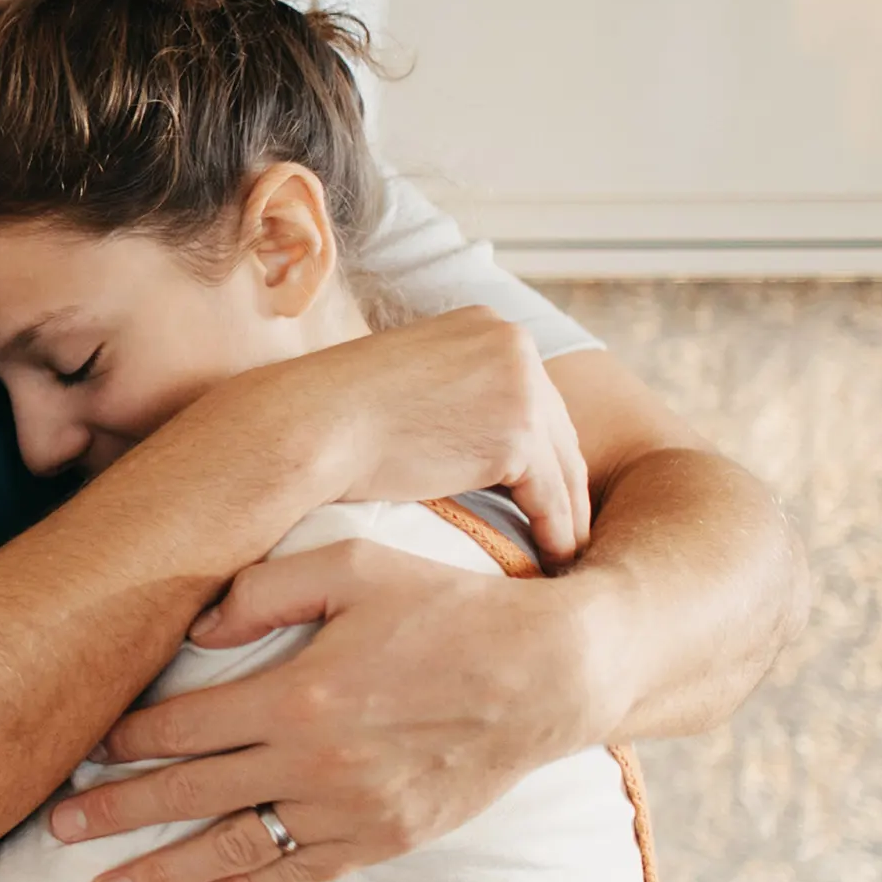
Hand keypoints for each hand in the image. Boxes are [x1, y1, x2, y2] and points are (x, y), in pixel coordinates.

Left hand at [49, 537, 603, 881]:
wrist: (547, 675)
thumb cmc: (445, 607)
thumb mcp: (354, 564)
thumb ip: (266, 584)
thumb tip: (196, 622)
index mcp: (299, 693)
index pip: (184, 724)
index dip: (124, 740)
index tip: (78, 749)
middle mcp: (316, 762)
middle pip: (191, 794)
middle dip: (116, 814)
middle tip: (53, 830)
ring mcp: (351, 810)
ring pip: (234, 847)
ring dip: (160, 870)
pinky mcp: (383, 839)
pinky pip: (295, 876)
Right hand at [305, 308, 590, 564]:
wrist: (315, 423)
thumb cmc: (340, 411)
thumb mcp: (413, 378)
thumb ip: (455, 389)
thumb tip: (475, 429)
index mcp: (487, 324)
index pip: (533, 394)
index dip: (539, 445)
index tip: (544, 484)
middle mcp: (514, 344)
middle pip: (556, 428)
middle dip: (561, 480)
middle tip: (566, 524)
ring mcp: (522, 387)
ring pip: (561, 466)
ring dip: (566, 513)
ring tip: (564, 550)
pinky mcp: (518, 436)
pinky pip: (552, 497)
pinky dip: (556, 532)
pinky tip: (552, 557)